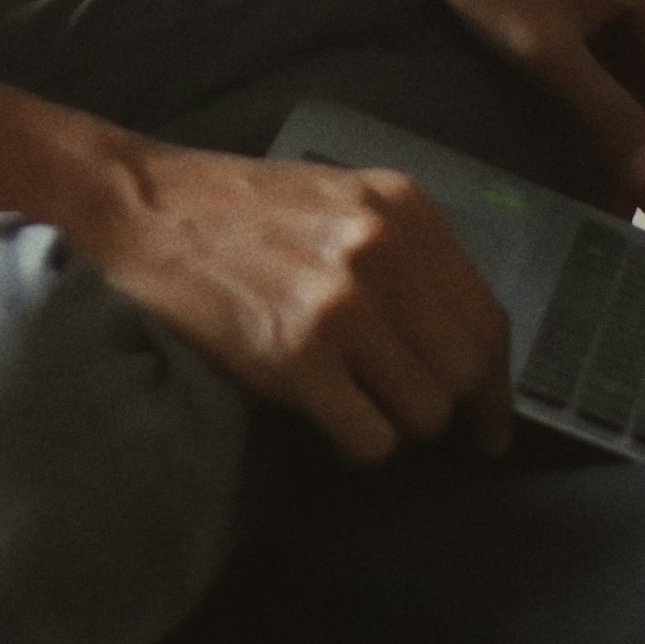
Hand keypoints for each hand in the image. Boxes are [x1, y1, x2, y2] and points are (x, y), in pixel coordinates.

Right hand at [69, 136, 515, 463]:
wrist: (146, 207)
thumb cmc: (242, 207)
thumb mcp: (345, 198)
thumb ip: (407, 249)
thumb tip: (458, 335)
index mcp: (405, 209)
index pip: (488, 317)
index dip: (498, 382)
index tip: (492, 418)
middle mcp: (385, 252)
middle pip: (465, 371)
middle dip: (457, 413)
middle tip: (443, 436)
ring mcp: (343, 306)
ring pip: (422, 412)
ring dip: (399, 426)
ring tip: (362, 407)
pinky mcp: (298, 356)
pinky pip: (369, 438)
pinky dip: (359, 444)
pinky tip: (330, 418)